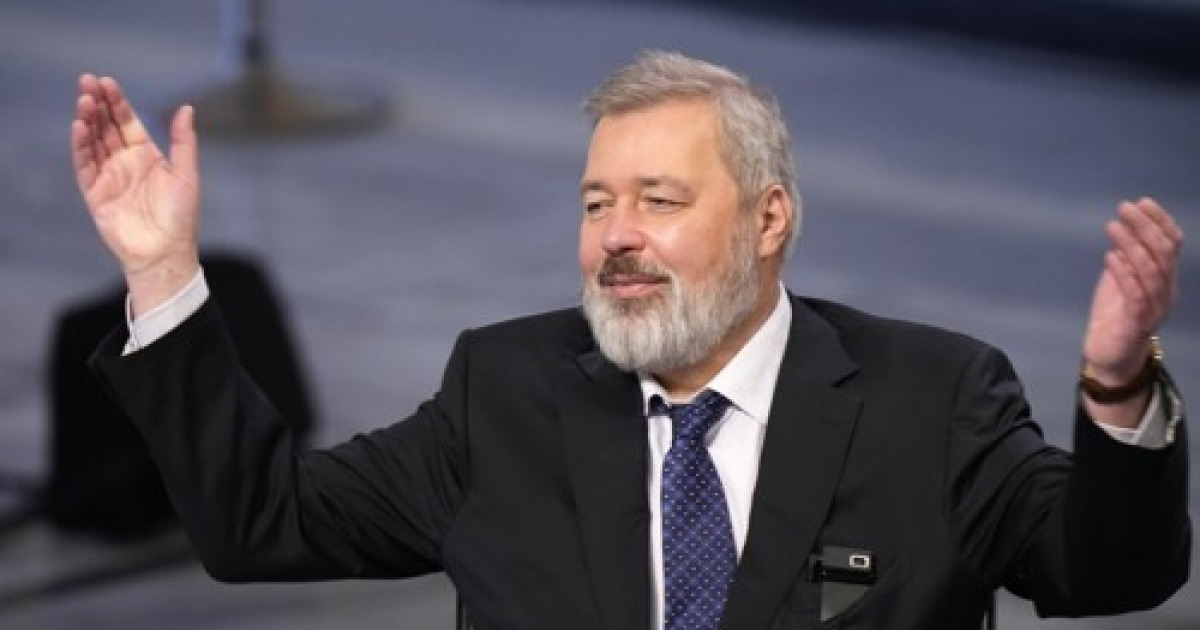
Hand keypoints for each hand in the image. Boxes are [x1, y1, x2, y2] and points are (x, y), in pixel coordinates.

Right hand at [71, 74, 200, 314]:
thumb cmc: (180, 217)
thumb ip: (183, 141)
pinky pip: (85, 165)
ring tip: (84, 100)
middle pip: (106, 126)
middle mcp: (125, 162)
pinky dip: (81, 146)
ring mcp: (108, 176)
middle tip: (88, 81)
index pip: (127, 122)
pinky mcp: (95, 193)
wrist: (165, 252)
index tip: (108, 82)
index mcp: (147, 155)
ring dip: (87, 120)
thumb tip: (187, 108)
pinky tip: (79, 127)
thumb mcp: (186, 174)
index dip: (117, 102)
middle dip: (98, 104)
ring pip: (93, 141)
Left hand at [1081, 198, 1182, 412]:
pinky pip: (1135, 294)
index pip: (1172, 245)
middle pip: (1164, 253)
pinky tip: (1109, 256)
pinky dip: (1124, 273)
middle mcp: (1166, 292)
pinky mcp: (1137, 323)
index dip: (1160, 221)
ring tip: (1113, 226)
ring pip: (1151, 271)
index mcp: (1165, 280)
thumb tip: (1122, 228)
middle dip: (1146, 226)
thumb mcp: (1119, 281)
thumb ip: (1124, 258)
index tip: (1141, 202)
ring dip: (1132, 244)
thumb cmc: (1114, 317)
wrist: (1108, 357)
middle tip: (1124, 208)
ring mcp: (1154, 309)